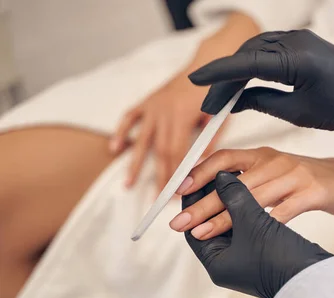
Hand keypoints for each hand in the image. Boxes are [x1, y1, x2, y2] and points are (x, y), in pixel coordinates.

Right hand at [111, 73, 211, 191]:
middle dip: (158, 177)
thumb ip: (211, 139)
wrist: (208, 63)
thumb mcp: (219, 115)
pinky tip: (114, 149)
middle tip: (157, 199)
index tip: (175, 192)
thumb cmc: (217, 91)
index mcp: (183, 115)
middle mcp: (164, 111)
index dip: (175, 173)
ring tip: (128, 185)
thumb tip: (201, 165)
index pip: (177, 151)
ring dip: (134, 163)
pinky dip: (121, 133)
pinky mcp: (147, 101)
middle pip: (159, 151)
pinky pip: (130, 117)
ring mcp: (153, 106)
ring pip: (142, 139)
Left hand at [169, 147, 333, 239]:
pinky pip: (284, 210)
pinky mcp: (314, 192)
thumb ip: (250, 182)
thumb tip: (215, 195)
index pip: (223, 160)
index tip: (177, 192)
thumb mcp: (279, 176)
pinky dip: (265, 224)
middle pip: (232, 182)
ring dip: (225, 217)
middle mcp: (276, 161)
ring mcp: (296, 175)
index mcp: (264, 156)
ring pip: (252, 197)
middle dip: (202, 203)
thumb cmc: (314, 184)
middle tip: (179, 222)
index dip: (198, 174)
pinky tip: (249, 239)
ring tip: (203, 232)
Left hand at [184, 171, 332, 297]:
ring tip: (234, 180)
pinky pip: (254, 229)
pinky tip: (256, 193)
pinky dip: (253, 211)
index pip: (194, 229)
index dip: (194, 203)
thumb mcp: (254, 224)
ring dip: (234, 203)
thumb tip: (221, 177)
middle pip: (212, 226)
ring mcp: (249, 261)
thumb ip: (235, 198)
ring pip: (234, 225)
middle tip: (213, 177)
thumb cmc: (283, 260)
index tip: (194, 181)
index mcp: (218, 263)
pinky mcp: (268, 254)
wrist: (319, 279)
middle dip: (213, 200)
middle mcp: (230, 263)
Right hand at [189, 29, 333, 130]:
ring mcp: (298, 38)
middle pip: (246, 55)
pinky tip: (243, 82)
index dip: (218, 73)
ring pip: (254, 49)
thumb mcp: (297, 112)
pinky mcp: (301, 42)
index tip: (196, 82)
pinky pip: (268, 48)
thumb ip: (262, 102)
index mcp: (296, 60)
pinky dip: (252, 64)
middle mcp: (295, 42)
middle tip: (210, 105)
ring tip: (223, 98)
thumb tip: (235, 102)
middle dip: (225, 79)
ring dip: (237, 71)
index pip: (246, 64)